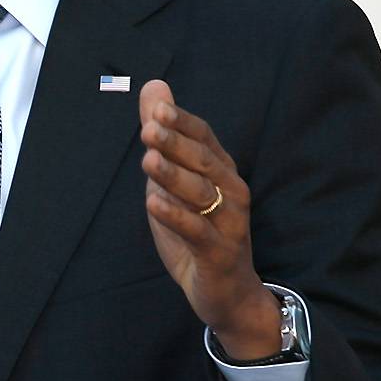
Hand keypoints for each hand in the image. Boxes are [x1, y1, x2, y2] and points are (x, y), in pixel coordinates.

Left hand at [138, 80, 279, 358]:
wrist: (227, 293)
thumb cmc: (198, 232)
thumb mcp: (174, 183)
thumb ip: (164, 138)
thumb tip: (154, 88)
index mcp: (222, 171)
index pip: (204, 138)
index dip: (182, 122)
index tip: (157, 107)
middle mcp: (232, 192)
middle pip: (203, 161)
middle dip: (175, 144)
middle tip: (148, 129)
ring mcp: (229, 223)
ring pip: (201, 194)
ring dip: (173, 176)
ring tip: (148, 160)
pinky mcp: (220, 252)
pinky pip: (197, 231)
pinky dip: (175, 216)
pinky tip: (153, 204)